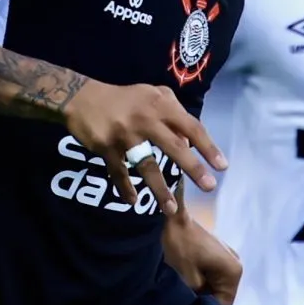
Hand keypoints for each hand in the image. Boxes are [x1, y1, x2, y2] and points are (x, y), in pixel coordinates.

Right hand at [63, 81, 224, 212]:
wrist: (81, 98)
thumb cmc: (125, 99)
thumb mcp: (152, 94)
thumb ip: (174, 111)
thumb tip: (192, 139)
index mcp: (160, 106)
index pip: (191, 127)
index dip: (208, 147)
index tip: (222, 166)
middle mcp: (145, 119)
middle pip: (173, 147)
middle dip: (193, 169)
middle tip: (209, 187)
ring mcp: (125, 135)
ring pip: (147, 166)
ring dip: (160, 190)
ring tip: (171, 209)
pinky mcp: (106, 147)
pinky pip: (119, 172)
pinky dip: (125, 188)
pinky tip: (133, 201)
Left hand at [162, 209, 242, 304]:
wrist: (173, 220)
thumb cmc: (181, 247)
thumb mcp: (188, 276)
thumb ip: (199, 295)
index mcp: (233, 270)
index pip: (225, 303)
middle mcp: (236, 265)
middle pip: (222, 293)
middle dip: (205, 298)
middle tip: (186, 301)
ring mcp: (228, 258)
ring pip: (216, 285)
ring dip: (202, 289)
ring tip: (185, 290)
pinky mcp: (219, 255)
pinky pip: (213, 275)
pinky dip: (202, 279)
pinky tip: (188, 279)